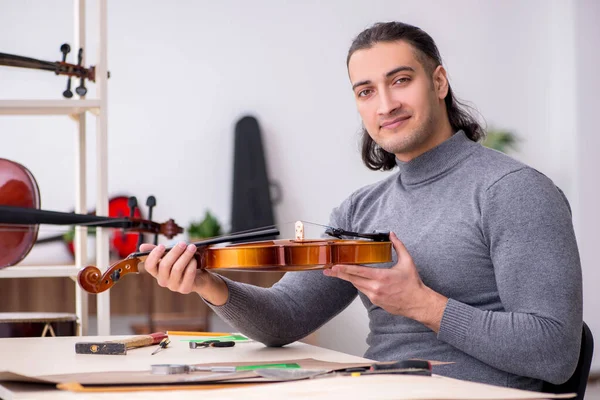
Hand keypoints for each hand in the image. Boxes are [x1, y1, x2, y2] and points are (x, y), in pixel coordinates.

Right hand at [140, 241, 228, 304]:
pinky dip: (192, 265)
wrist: (197, 277)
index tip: (162, 245)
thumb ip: (158, 250)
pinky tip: (194, 259)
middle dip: (174, 252)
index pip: (149, 266)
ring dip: (185, 256)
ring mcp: (173, 286)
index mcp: (156, 272)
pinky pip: (188, 275)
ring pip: (177, 269)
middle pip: (165, 265)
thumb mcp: (170, 256)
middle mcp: (163, 281)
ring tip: (192, 247)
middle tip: (183, 243)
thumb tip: (142, 247)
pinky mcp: (185, 289)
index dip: (154, 256)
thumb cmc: (181, 263)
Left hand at [323, 232, 447, 331]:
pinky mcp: (376, 302)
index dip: (344, 269)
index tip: (334, 266)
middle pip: (353, 280)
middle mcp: (375, 288)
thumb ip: (399, 246)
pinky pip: (364, 292)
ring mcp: (374, 296)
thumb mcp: (407, 262)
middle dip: (339, 274)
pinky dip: (359, 285)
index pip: (358, 272)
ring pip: (357, 286)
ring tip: (338, 274)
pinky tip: (356, 280)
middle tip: (328, 271)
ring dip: (349, 279)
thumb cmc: (413, 283)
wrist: (418, 303)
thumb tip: (392, 234)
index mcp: (382, 277)